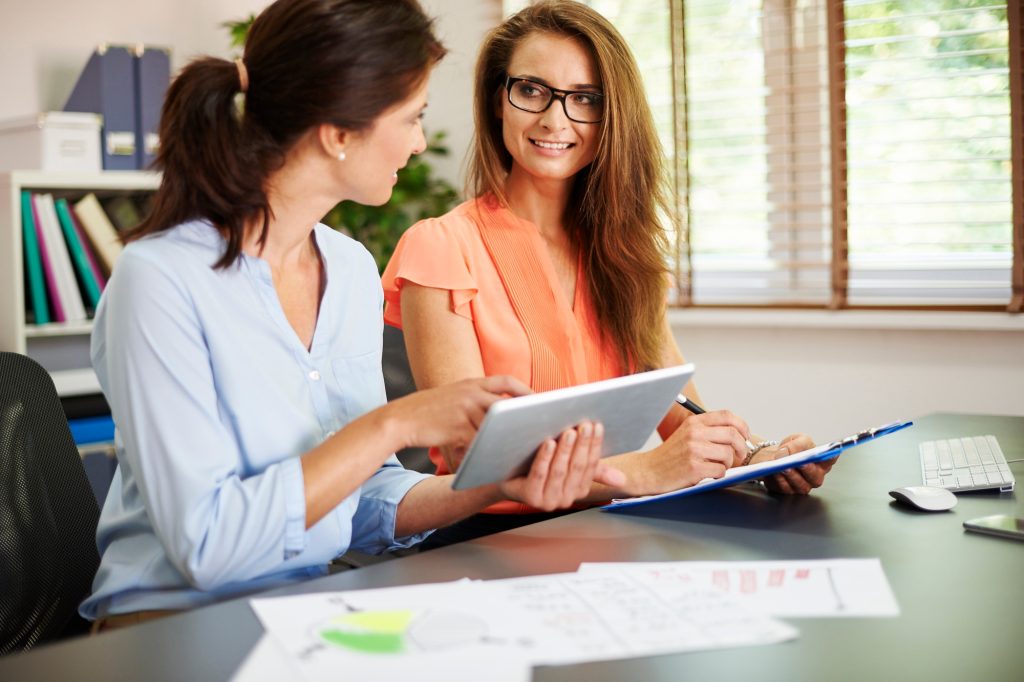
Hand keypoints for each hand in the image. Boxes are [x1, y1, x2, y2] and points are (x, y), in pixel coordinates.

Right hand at [386, 375, 530, 450]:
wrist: (401, 419)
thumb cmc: (429, 412)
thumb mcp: (454, 396)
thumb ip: (476, 400)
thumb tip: (501, 412)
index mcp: (471, 382)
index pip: (506, 381)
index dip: (526, 390)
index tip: (539, 399)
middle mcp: (470, 392)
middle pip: (506, 404)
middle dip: (523, 416)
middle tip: (539, 427)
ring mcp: (463, 409)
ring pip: (494, 426)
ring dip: (507, 438)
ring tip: (521, 448)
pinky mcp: (457, 428)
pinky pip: (479, 441)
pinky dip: (487, 451)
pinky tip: (495, 459)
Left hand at [498, 421, 625, 510]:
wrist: (505, 475)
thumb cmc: (539, 465)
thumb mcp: (568, 464)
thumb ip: (595, 469)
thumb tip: (622, 480)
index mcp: (579, 489)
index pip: (591, 465)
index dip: (594, 445)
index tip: (596, 425)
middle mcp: (566, 499)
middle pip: (577, 468)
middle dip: (582, 445)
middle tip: (584, 425)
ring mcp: (548, 500)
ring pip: (560, 471)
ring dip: (566, 451)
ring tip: (568, 431)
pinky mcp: (530, 498)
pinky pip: (540, 475)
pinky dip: (545, 458)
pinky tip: (549, 442)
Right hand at [627, 410, 750, 494]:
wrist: (648, 471)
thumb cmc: (670, 456)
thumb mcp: (687, 434)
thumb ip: (708, 430)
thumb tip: (739, 435)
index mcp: (694, 422)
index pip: (727, 416)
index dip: (742, 426)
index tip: (744, 437)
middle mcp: (694, 433)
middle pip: (733, 435)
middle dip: (742, 448)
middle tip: (739, 456)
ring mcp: (694, 450)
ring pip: (728, 454)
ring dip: (728, 464)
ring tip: (717, 466)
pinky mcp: (694, 467)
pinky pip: (720, 471)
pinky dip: (718, 475)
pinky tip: (707, 474)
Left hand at [754, 433, 834, 494]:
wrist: (775, 456)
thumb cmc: (791, 449)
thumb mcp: (796, 439)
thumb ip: (796, 444)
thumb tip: (787, 452)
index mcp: (822, 461)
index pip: (831, 459)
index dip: (831, 457)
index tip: (827, 454)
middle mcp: (816, 476)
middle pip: (815, 477)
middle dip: (808, 470)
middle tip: (801, 463)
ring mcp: (804, 485)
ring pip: (801, 485)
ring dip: (792, 476)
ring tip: (784, 467)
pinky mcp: (790, 490)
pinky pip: (787, 488)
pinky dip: (781, 480)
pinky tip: (776, 472)